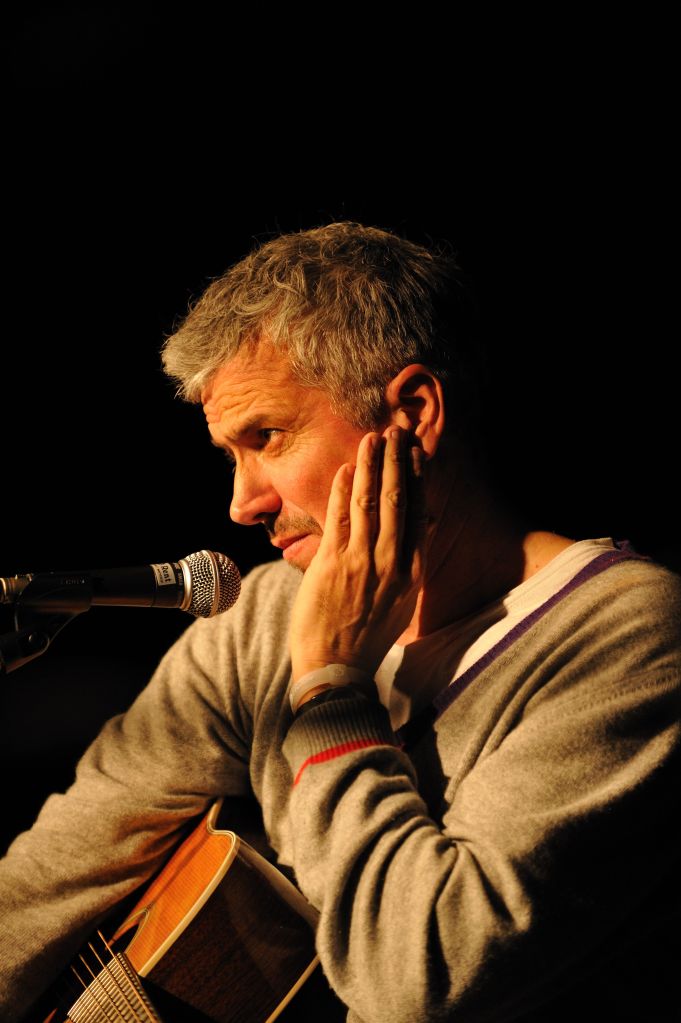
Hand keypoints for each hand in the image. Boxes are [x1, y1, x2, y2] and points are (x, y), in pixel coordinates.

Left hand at [289, 427, 427, 684]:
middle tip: (398, 430)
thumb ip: (410, 563)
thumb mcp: (402, 603)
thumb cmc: (366, 638)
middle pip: (398, 500)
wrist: (337, 671)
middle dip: (398, 461)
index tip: (419, 452)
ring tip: (374, 439)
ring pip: (370, 502)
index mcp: (411, 572)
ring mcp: (362, 562)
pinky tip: (348, 469)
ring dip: (371, 466)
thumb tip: (423, 528)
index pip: (420, 513)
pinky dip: (344, 491)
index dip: (419, 478)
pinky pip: (340, 518)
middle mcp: (392, 563)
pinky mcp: (333, 565)